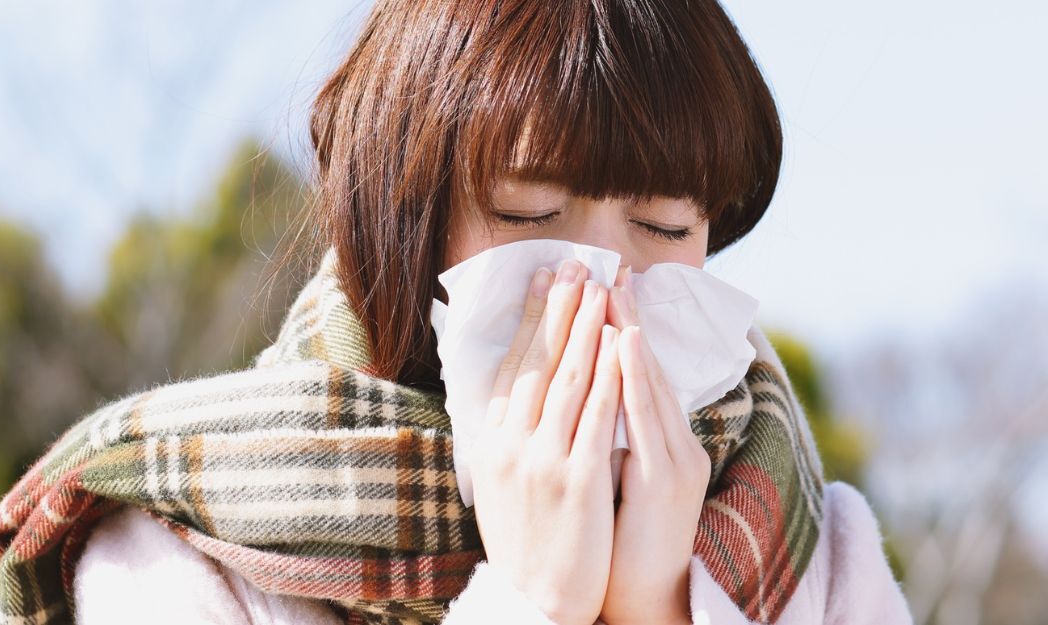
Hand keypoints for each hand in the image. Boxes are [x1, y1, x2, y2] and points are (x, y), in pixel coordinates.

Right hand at [469, 259, 622, 624]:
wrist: (533, 601)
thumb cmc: (522, 544)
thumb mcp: (497, 485)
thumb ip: (504, 439)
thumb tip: (507, 397)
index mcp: (493, 443)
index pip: (514, 367)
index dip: (530, 321)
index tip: (542, 280)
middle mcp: (512, 445)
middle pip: (540, 363)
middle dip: (559, 309)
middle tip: (573, 263)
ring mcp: (543, 462)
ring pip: (569, 381)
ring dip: (586, 328)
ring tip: (599, 287)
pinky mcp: (577, 482)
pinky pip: (598, 418)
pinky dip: (611, 376)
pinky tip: (621, 344)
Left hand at [598, 265, 711, 624]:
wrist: (643, 596)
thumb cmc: (619, 538)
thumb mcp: (611, 475)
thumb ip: (605, 435)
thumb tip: (577, 397)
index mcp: (657, 442)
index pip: (635, 374)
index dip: (618, 329)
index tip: (598, 288)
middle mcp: (672, 442)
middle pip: (646, 369)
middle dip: (626, 317)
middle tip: (610, 268)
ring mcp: (673, 459)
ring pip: (649, 384)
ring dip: (631, 332)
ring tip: (615, 289)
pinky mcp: (666, 481)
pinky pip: (647, 420)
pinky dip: (635, 378)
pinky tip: (625, 344)